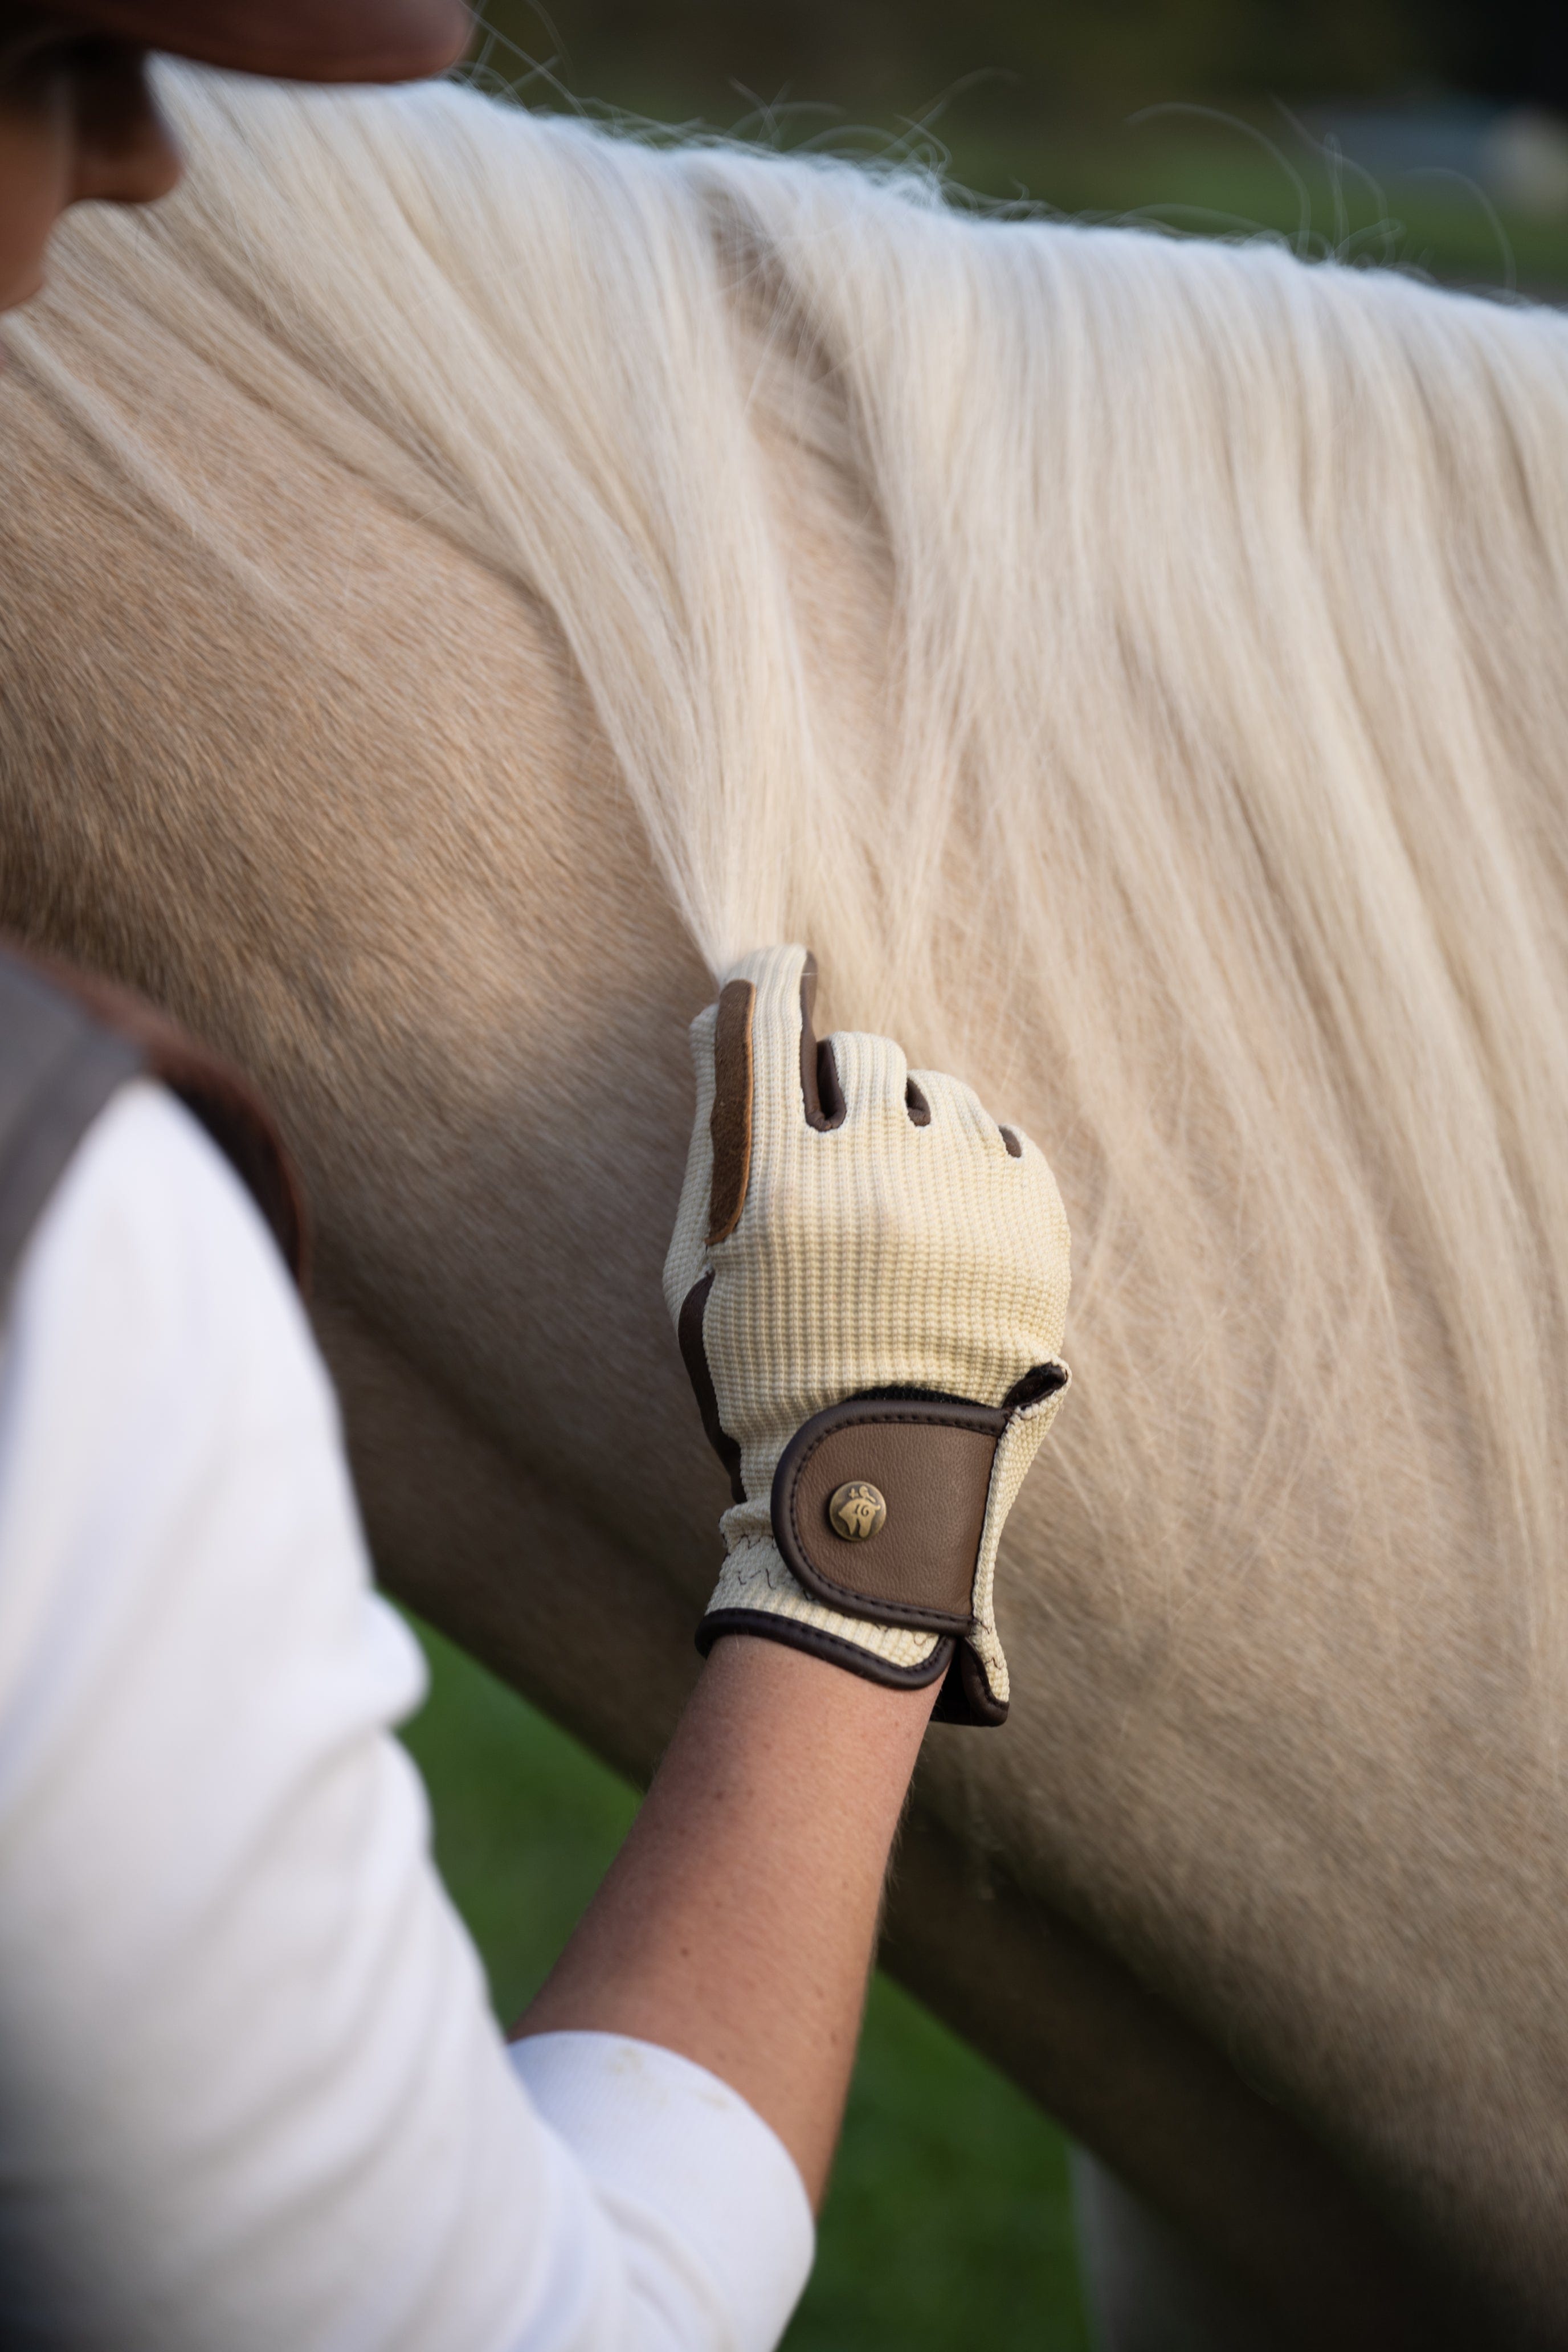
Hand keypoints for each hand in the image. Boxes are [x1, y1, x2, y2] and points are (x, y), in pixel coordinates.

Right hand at [664, 945, 1069, 1725]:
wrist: (878, 1493)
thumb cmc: (763, 1374)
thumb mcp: (699, 1269)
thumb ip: (713, 1137)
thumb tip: (727, 1013)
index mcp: (779, 1186)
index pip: (771, 1020)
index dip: (772, 981)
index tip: (780, 972)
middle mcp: (877, 1179)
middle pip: (861, 1051)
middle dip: (840, 1083)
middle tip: (832, 1144)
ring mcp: (965, 1204)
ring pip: (937, 1091)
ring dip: (908, 1125)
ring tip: (893, 1204)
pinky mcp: (1035, 1231)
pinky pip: (1001, 1139)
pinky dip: (970, 1164)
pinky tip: (946, 1221)